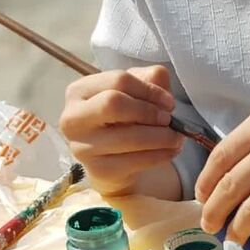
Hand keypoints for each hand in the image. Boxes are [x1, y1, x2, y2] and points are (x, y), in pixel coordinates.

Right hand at [59, 66, 179, 196]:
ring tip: (177, 137)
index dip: (149, 90)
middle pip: (114, 104)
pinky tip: (170, 151)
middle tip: (168, 119)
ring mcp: (82, 147)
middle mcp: (73, 118)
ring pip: (129, 137)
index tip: (169, 102)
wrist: (113, 158)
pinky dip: (160, 155)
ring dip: (161, 137)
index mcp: (79, 90)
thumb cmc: (124, 117)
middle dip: (149, 111)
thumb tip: (160, 85)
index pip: (118, 80)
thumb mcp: (136, 92)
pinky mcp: (98, 171)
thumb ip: (149, 79)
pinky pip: (135, 162)